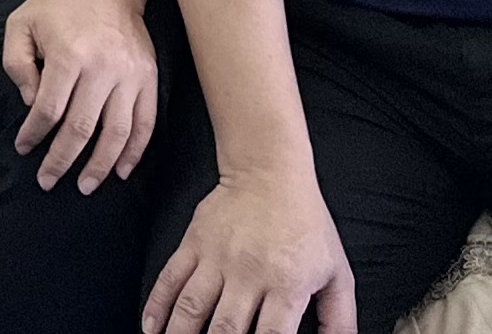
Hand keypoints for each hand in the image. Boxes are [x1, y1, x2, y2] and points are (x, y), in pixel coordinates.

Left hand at [5, 0, 158, 193]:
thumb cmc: (59, 3)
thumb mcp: (21, 23)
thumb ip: (17, 64)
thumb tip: (32, 104)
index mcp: (68, 56)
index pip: (49, 110)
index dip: (34, 135)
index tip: (24, 149)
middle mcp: (102, 69)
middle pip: (81, 129)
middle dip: (61, 161)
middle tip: (48, 181)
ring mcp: (130, 76)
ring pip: (116, 134)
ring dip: (100, 166)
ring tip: (85, 186)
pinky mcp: (149, 78)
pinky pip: (145, 123)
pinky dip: (135, 151)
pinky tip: (123, 171)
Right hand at [145, 170, 354, 333]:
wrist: (270, 173)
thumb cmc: (306, 223)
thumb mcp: (336, 272)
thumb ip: (340, 318)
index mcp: (287, 284)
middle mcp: (249, 274)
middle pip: (225, 329)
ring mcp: (217, 258)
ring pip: (191, 308)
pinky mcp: (194, 244)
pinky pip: (170, 278)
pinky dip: (156, 306)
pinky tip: (151, 327)